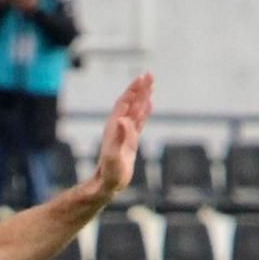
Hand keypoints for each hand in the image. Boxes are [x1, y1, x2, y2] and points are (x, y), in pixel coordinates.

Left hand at [93, 74, 154, 199]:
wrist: (107, 184)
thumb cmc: (109, 172)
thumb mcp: (114, 155)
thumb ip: (119, 138)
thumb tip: (123, 119)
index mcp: (114, 127)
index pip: (125, 103)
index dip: (134, 90)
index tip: (143, 77)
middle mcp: (119, 127)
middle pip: (131, 103)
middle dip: (140, 89)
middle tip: (150, 75)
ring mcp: (125, 133)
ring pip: (136, 110)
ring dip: (143, 97)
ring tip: (151, 84)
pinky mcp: (131, 141)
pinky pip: (139, 121)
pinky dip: (145, 111)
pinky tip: (150, 104)